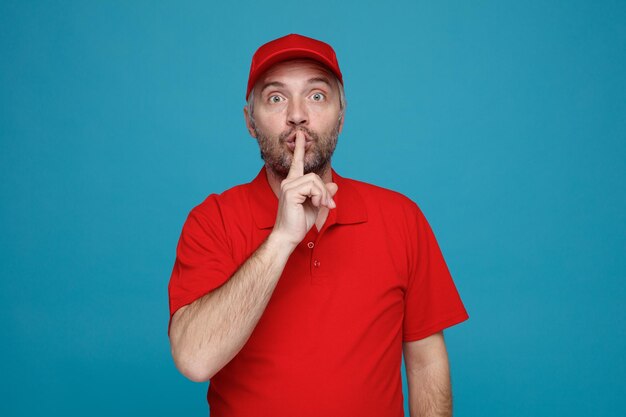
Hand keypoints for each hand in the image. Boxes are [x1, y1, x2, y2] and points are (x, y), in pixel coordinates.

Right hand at [271, 131, 337, 248]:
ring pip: (314, 180)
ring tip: (321, 206)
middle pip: (314, 176)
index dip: (300, 149)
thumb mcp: (316, 206)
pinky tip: (316, 204)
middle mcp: (288, 182)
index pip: (297, 163)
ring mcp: (288, 186)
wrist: (289, 236)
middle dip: (324, 191)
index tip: (300, 135)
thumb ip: (324, 195)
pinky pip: (312, 186)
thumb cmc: (299, 223)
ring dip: (322, 195)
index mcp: (293, 184)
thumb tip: (334, 186)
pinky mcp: (290, 191)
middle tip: (328, 205)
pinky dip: (319, 196)